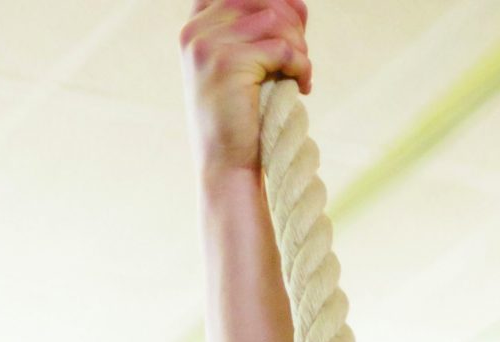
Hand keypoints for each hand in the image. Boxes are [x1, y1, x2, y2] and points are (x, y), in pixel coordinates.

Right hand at [180, 0, 310, 174]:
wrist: (226, 168)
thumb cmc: (240, 122)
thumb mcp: (245, 67)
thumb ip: (261, 32)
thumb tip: (300, 5)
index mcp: (196, 27)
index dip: (274, 1)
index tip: (295, 27)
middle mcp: (196, 30)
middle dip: (291, 22)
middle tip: (301, 55)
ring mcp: (208, 44)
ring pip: (274, 18)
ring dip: (298, 45)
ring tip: (300, 73)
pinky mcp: (229, 63)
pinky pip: (282, 48)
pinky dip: (301, 65)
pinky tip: (303, 86)